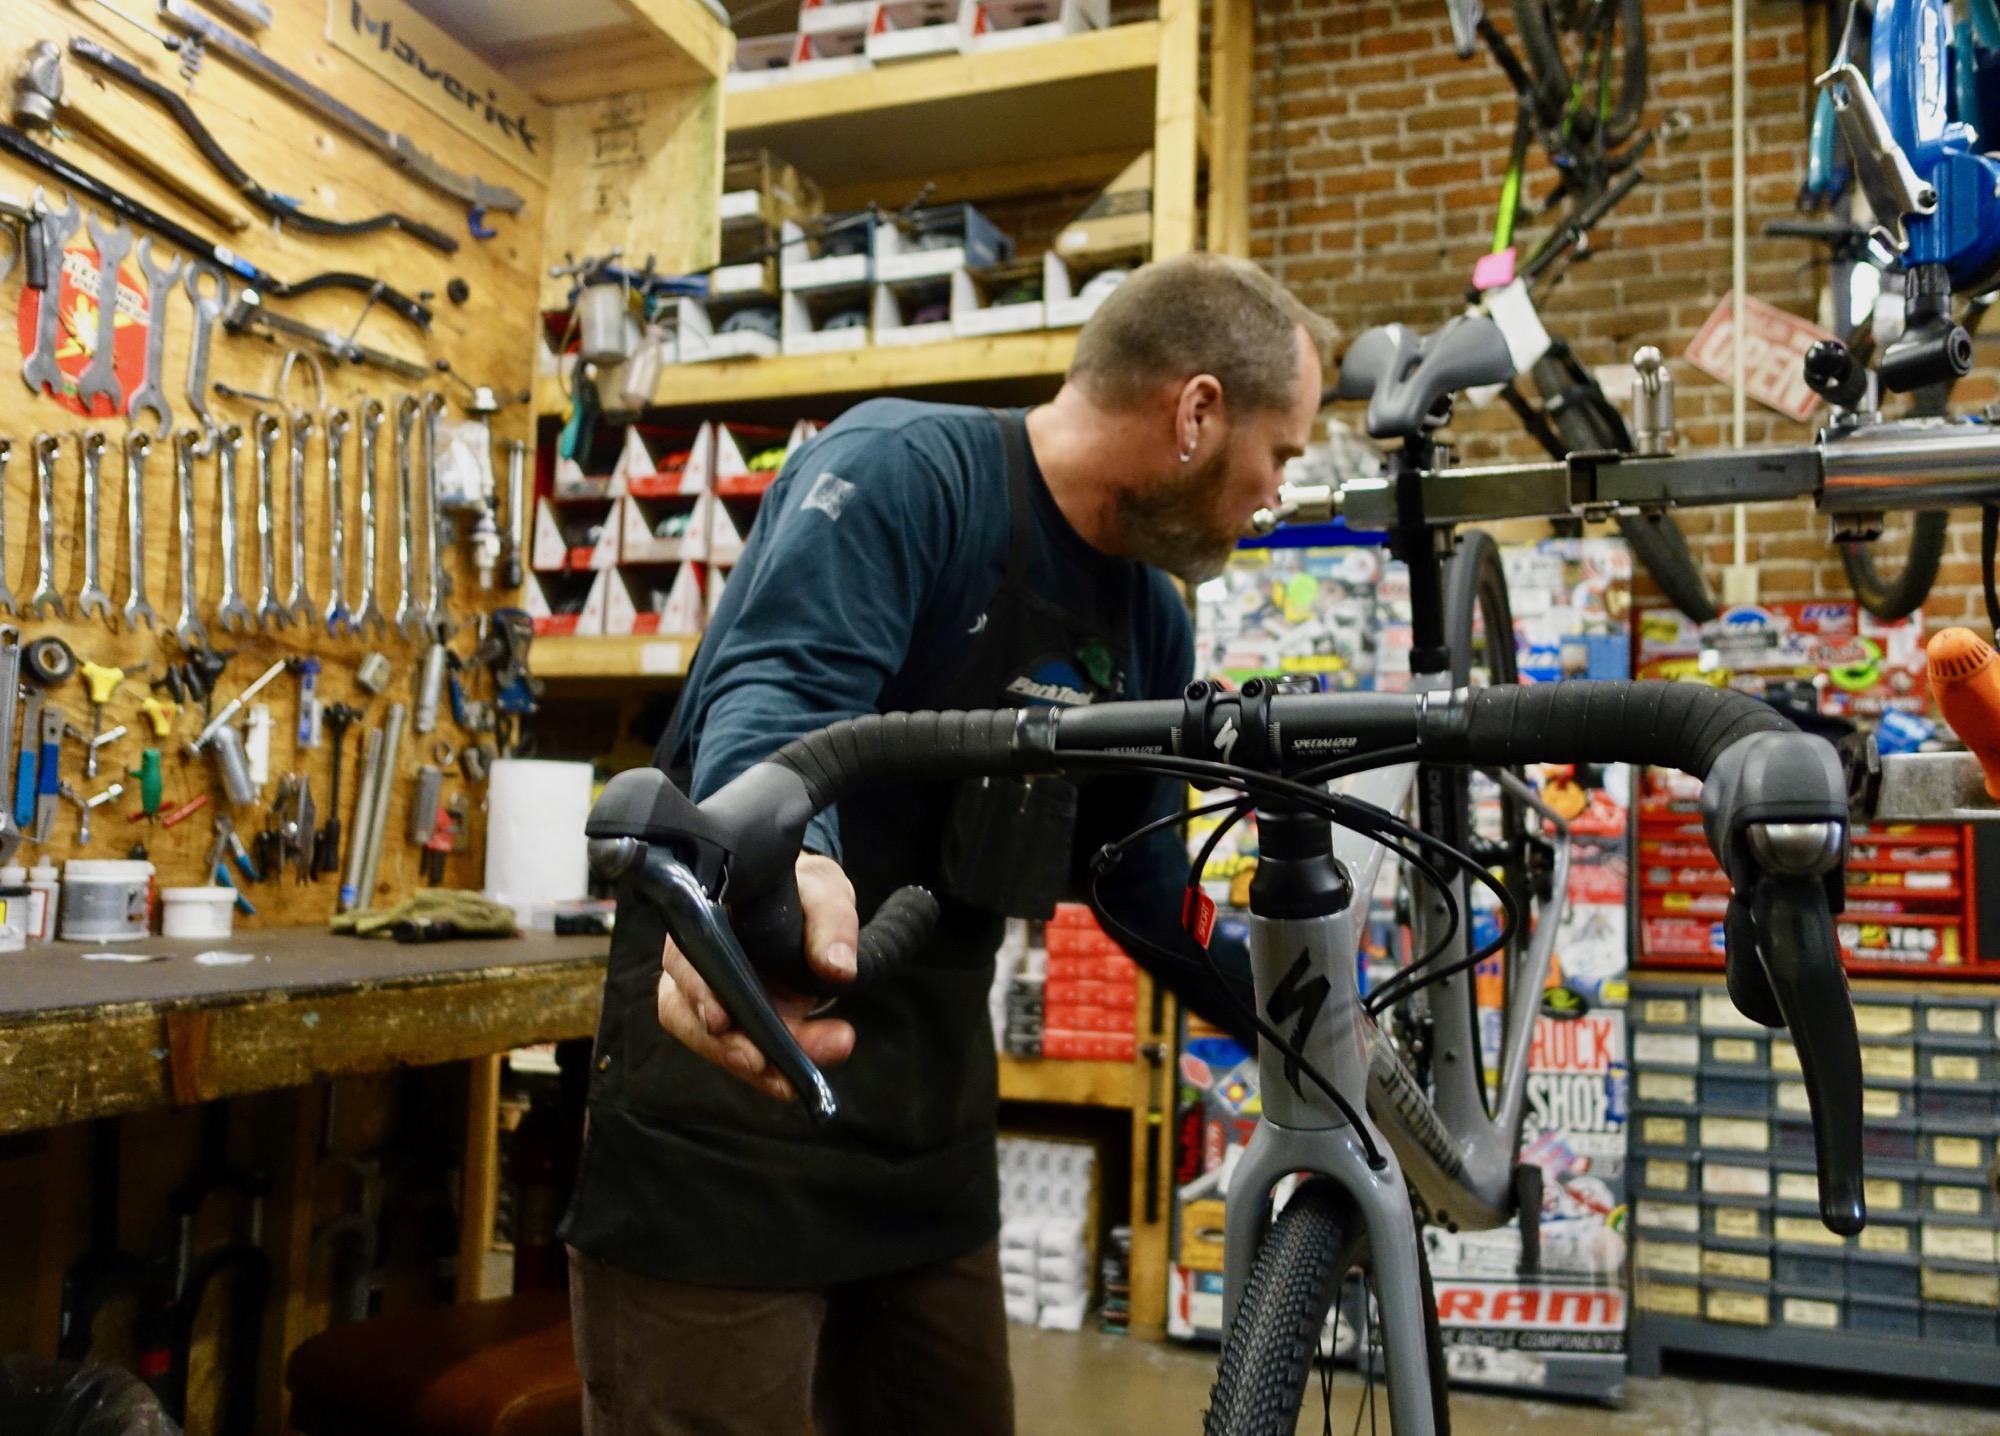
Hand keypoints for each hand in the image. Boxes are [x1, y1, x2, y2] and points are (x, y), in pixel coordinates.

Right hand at [655, 852, 858, 1100]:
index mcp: (705, 916)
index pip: (684, 957)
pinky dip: (761, 1072)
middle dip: (725, 1044)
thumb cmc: (805, 895)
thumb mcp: (826, 896)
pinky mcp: (729, 1023)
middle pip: (685, 1011)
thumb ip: (832, 924)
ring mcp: (706, 995)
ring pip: (705, 1040)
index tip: (720, 1019)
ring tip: (786, 1080)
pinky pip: (733, 1052)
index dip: (697, 991)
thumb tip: (838, 968)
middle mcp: (693, 959)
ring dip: (742, 1063)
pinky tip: (790, 1082)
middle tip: (765, 1063)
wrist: (808, 910)